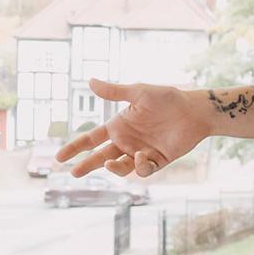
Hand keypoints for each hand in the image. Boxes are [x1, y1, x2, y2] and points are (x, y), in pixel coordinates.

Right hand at [55, 79, 209, 177]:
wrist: (193, 111)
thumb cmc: (167, 98)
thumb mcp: (138, 93)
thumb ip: (114, 91)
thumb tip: (89, 81)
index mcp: (119, 125)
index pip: (91, 138)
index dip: (75, 148)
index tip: (60, 157)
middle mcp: (127, 140)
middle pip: (100, 157)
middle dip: (87, 165)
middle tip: (73, 173)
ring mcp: (140, 152)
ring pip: (119, 167)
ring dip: (112, 168)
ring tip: (108, 164)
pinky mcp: (156, 161)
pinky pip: (142, 170)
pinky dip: (138, 167)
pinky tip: (141, 157)